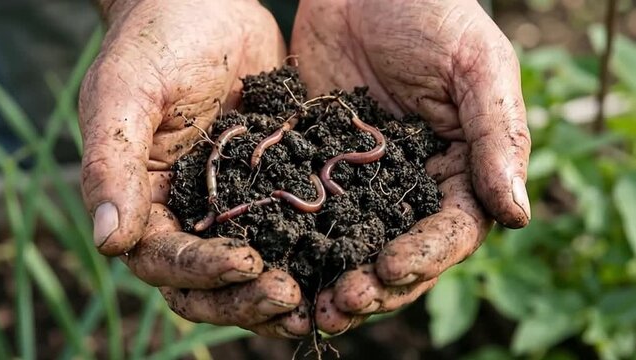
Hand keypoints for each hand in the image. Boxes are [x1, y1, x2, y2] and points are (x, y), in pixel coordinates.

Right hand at [80, 0, 308, 336]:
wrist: (208, 6)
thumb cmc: (157, 40)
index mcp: (145, 199)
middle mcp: (189, 211)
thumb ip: (114, 162)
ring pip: (251, 267)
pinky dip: (308, 252)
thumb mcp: (127, 92)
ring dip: (277, 290)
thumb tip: (108, 239)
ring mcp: (233, 203)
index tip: (245, 263)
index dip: (200, 270)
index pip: (163, 258)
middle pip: (207, 281)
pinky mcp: (272, 186)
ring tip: (318, 301)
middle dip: (243, 297)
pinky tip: (341, 259)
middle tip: (290, 299)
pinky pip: (288, 229)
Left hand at [291, 0, 530, 333]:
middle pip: (399, 252)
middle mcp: (412, 187)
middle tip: (341, 304)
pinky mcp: (319, 169)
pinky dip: (295, 243)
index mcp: (460, 170)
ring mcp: (363, 183)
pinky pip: (309, 213)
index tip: (391, 267)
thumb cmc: (432, 14)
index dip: (426, 255)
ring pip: (352, 245)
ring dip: (332, 278)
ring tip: (308, 306)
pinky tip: (275, 262)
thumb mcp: (476, 66)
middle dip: (374, 285)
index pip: (451, 230)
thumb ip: (497, 136)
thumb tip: (517, 214)